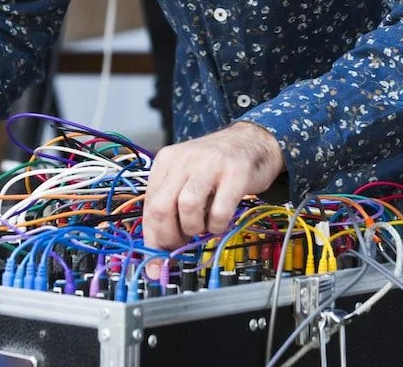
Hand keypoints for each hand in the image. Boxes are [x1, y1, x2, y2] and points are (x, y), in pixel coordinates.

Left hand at [142, 121, 284, 251]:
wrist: (252, 141)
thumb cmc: (216, 165)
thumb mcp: (186, 177)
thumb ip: (171, 207)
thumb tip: (158, 252)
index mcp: (166, 161)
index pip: (149, 205)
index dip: (152, 238)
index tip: (156, 262)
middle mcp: (184, 160)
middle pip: (162, 207)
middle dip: (169, 237)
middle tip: (182, 243)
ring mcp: (209, 164)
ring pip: (187, 207)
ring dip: (195, 228)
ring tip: (204, 226)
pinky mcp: (235, 173)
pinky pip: (219, 211)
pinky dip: (218, 226)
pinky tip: (220, 222)